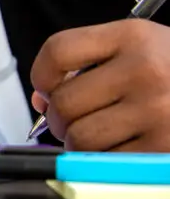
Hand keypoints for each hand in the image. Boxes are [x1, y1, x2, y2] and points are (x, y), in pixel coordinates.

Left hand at [30, 19, 169, 150]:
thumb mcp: (139, 48)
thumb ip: (88, 64)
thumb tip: (42, 99)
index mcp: (133, 36)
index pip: (58, 50)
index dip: (41, 73)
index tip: (46, 86)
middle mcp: (146, 70)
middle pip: (64, 101)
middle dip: (59, 117)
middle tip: (73, 119)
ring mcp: (158, 110)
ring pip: (80, 137)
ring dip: (79, 142)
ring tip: (99, 133)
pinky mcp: (164, 147)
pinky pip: (107, 161)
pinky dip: (105, 160)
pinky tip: (123, 146)